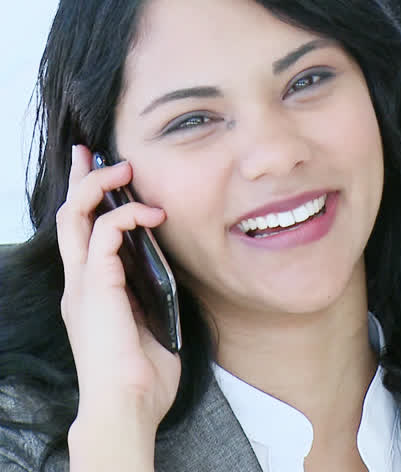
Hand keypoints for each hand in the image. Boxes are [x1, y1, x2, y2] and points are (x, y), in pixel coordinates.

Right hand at [58, 146, 180, 445]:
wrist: (128, 404)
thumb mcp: (152, 319)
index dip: (89, 201)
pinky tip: (152, 213)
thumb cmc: (143, 374)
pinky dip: (126, 216)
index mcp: (91, 292)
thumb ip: (153, 292)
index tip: (102, 172)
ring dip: (99, 187)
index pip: (83, 234)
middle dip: (82, 180)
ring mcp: (83, 285)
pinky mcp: (96, 288)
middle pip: (69, 217)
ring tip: (125, 169)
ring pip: (76, 218)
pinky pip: (104, 235)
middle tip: (96, 153)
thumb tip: (174, 269)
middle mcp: (80, 284)